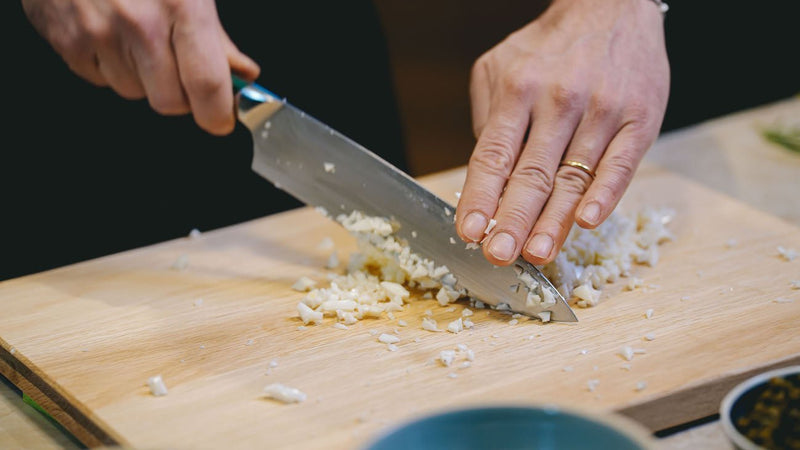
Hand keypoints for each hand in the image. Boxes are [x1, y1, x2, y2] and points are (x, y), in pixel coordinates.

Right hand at [21, 0, 259, 134]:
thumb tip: (241, 74)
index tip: (222, 118)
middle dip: (183, 96)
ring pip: (134, 92)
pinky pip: (101, 80)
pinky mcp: (67, 40)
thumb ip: (217, 35)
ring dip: (144, 78)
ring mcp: (98, 33)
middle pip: (170, 102)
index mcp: (181, 4)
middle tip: (182, 70)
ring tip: (139, 36)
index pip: (208, 85)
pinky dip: (112, 66)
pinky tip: (113, 33)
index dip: (218, 113)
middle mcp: (138, 22)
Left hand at [456, 0, 668, 265]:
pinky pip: (621, 163)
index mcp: (519, 89)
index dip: (481, 197)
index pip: (494, 154)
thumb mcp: (499, 67)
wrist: (612, 6)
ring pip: (574, 176)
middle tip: (499, 256)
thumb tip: (483, 178)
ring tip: (536, 254)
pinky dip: (604, 194)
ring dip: (554, 221)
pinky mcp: (641, 117)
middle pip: (532, 173)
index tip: (469, 232)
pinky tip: (586, 222)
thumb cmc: (548, 48)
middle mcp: (559, 100)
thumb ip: (489, 119)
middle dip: (513, 220)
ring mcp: (603, 110)